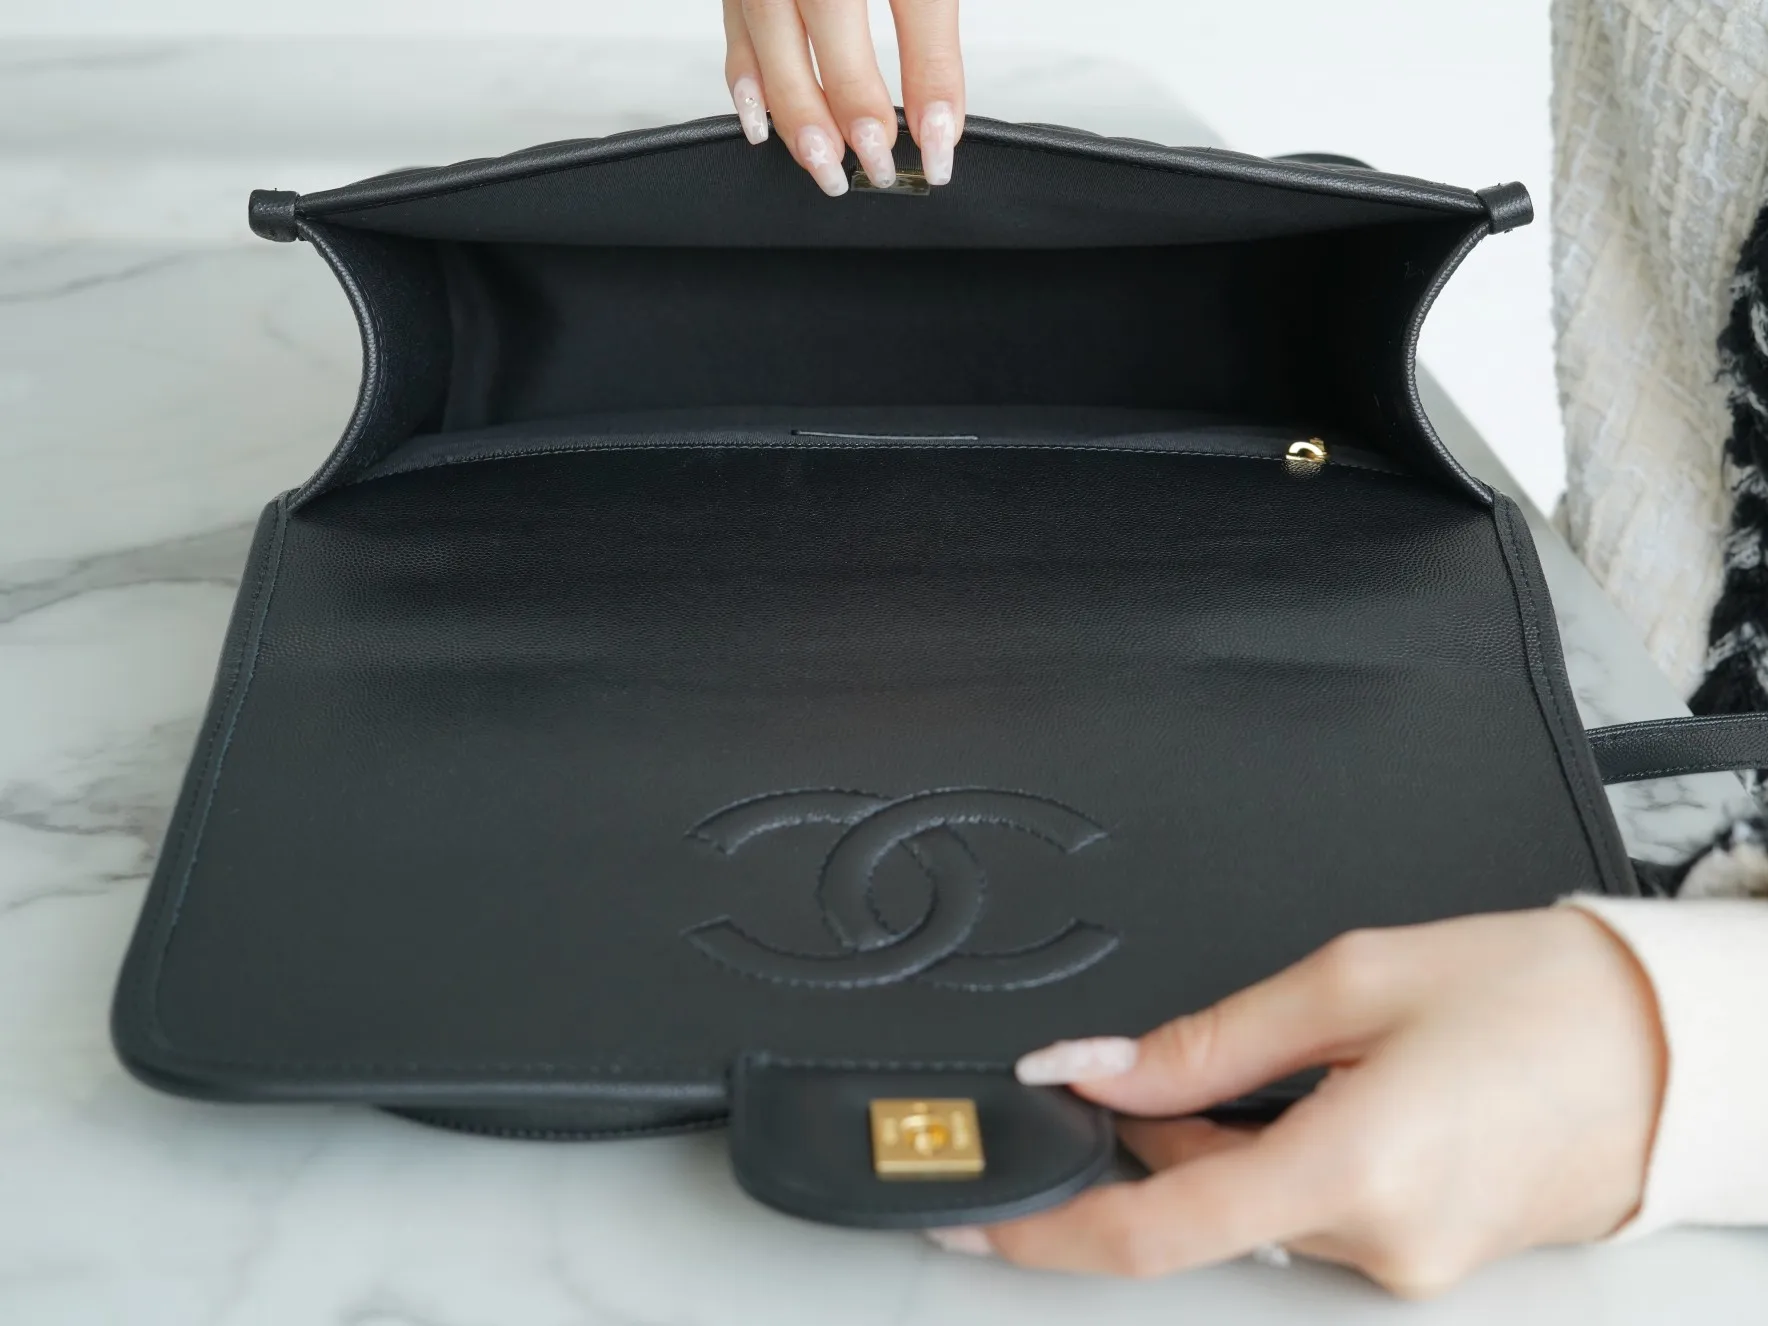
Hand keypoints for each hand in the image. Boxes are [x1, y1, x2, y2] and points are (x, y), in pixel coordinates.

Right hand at [721, 0, 963, 195]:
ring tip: (825, 164)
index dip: (930, 77)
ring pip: (770, 26)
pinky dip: (747, 81)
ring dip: (795, 109)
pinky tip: (761, 125)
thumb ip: (929, 28)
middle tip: (878, 165)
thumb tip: (936, 121)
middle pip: (828, 9)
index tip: (941, 144)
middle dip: (851, 100)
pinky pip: (735, 26)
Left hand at [934, 909, 1667, 1297]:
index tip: (973, 1214)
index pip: (1155, 1231)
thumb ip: (1208, 1041)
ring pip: (1256, 1210)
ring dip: (1220, 1144)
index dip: (1044, 1230)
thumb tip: (1100, 1069)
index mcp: (1352, 1167)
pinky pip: (1314, 1216)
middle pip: (1200, 1208)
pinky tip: (1319, 1092)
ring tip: (1284, 1051)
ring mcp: (1410, 1263)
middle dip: (1147, 1141)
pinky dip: (1281, 1159)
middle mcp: (1381, 1242)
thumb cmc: (1542, 997)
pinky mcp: (1430, 1257)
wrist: (1676, 1046)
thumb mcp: (1352, 980)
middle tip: (1136, 1062)